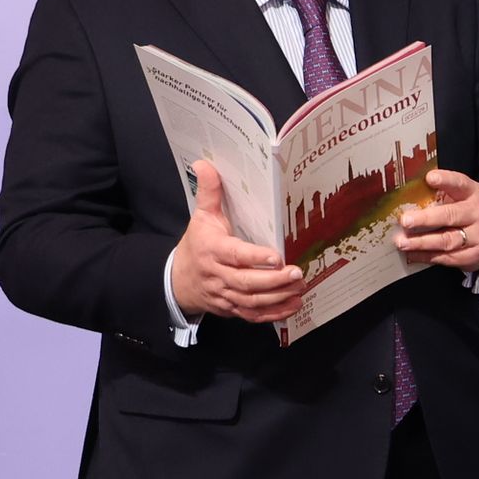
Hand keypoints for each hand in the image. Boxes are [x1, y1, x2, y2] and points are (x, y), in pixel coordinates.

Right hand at [171, 159, 311, 323]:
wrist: (178, 281)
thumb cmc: (197, 245)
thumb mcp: (201, 216)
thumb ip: (208, 192)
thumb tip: (204, 163)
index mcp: (213, 250)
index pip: (235, 255)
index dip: (255, 258)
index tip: (276, 256)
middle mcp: (218, 275)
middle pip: (246, 282)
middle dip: (273, 281)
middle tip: (297, 273)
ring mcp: (225, 295)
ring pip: (251, 301)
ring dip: (278, 297)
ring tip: (299, 288)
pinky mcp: (231, 308)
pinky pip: (252, 315)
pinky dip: (274, 314)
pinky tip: (293, 306)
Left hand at [391, 165, 478, 271]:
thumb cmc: (463, 211)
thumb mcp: (458, 197)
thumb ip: (438, 194)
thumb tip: (404, 195)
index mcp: (472, 193)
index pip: (460, 184)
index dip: (446, 180)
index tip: (429, 178)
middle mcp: (477, 213)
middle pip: (451, 215)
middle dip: (426, 219)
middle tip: (405, 220)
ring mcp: (477, 236)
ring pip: (447, 240)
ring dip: (422, 242)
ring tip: (402, 242)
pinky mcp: (472, 255)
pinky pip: (446, 257)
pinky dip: (426, 256)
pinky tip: (411, 253)